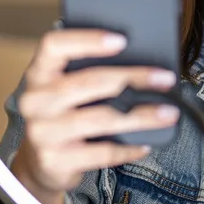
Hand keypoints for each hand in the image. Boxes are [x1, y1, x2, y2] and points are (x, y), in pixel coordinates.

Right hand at [8, 28, 178, 203]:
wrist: (39, 163)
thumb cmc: (62, 115)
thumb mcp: (64, 88)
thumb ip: (87, 72)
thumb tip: (142, 63)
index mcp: (38, 73)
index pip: (55, 45)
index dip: (88, 40)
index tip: (122, 40)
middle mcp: (36, 100)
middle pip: (90, 81)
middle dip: (134, 78)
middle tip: (165, 78)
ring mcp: (43, 132)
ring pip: (102, 118)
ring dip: (142, 115)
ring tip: (168, 113)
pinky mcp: (56, 160)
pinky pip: (103, 152)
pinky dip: (129, 148)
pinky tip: (146, 143)